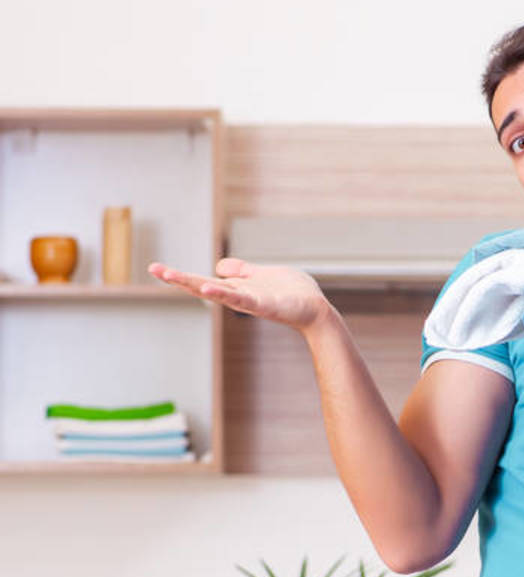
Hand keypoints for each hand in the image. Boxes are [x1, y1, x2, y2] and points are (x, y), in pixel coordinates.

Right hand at [148, 258, 328, 331]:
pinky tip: (209, 287)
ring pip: (217, 292)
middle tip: (154, 270)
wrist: (315, 309)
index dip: (181, 276)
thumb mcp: (262, 274)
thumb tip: (218, 267)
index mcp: (237, 287)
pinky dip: (225, 293)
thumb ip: (242, 271)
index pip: (203, 280)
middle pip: (202, 286)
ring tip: (172, 277)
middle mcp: (238, 296)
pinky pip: (241, 298)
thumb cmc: (292, 292)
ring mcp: (249, 301)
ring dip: (195, 285)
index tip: (156, 269)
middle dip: (179, 279)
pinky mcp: (263, 305)